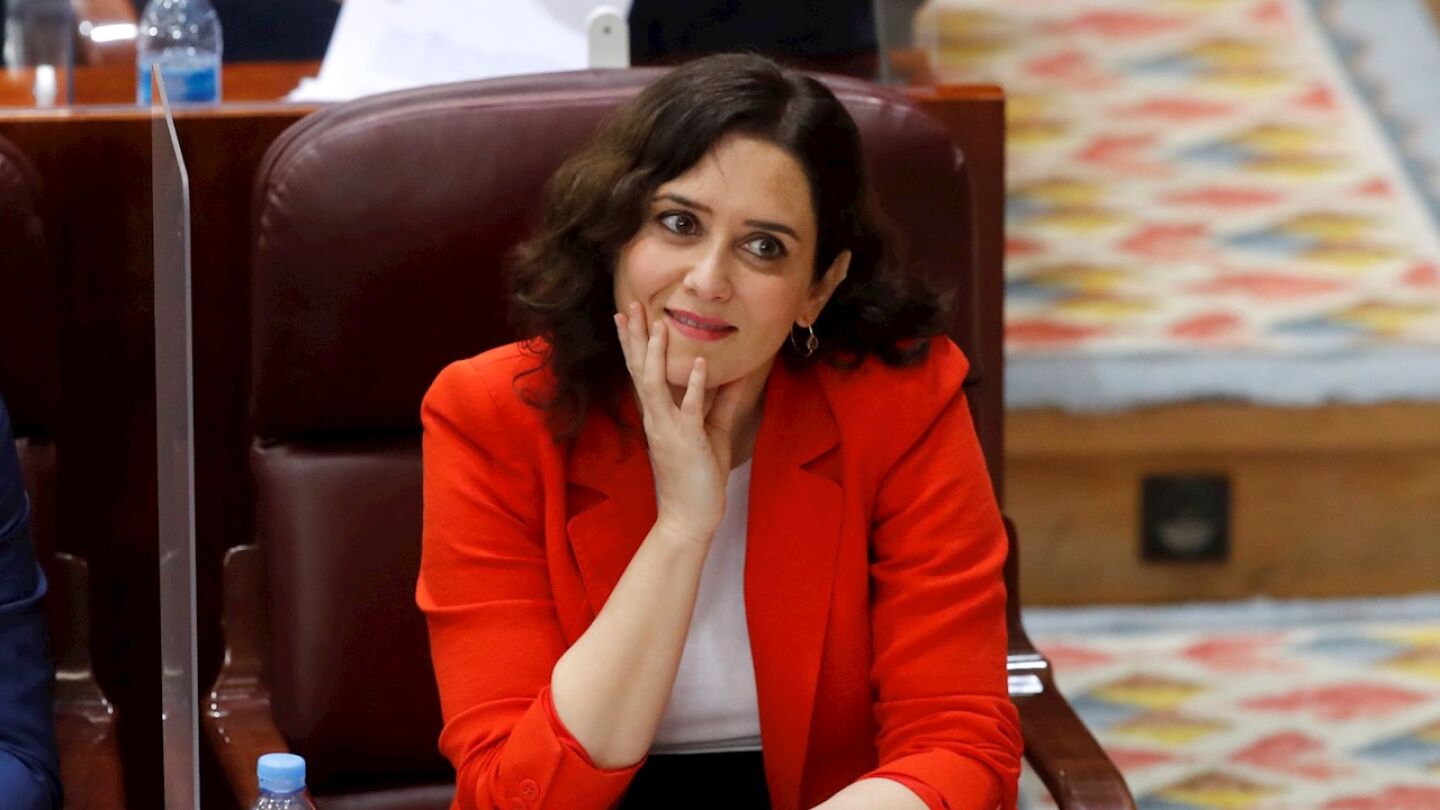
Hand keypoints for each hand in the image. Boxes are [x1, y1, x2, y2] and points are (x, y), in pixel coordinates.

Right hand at [615, 303, 743, 544]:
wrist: (690, 515)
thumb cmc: (699, 474)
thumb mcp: (715, 429)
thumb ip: (723, 400)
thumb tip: (738, 372)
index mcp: (659, 412)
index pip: (642, 370)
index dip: (634, 342)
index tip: (628, 313)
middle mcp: (656, 416)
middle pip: (639, 369)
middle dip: (634, 337)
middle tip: (631, 304)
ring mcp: (668, 428)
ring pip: (654, 384)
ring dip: (655, 353)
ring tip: (658, 324)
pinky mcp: (686, 440)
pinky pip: (688, 408)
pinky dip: (693, 385)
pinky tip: (698, 362)